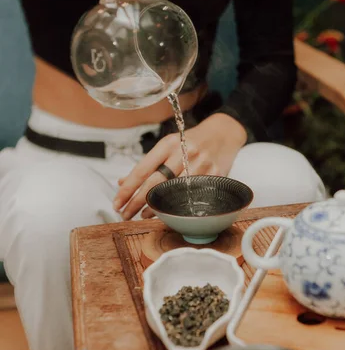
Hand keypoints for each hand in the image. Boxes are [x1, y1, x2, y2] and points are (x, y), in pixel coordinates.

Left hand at [114, 113, 246, 220]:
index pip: (143, 169)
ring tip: (142, 215)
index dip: (128, 188)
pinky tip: (168, 213)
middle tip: (124, 214)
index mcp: (168, 144)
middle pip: (156, 183)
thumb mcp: (168, 146)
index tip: (117, 202)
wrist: (223, 133)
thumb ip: (147, 164)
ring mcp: (201, 165)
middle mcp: (184, 153)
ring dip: (156, 207)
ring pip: (174, 192)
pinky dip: (178, 207)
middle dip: (137, 201)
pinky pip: (193, 197)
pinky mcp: (215, 176)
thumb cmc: (191, 141)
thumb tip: (123, 182)